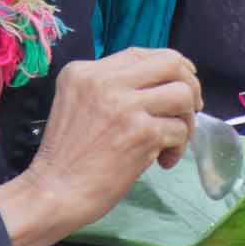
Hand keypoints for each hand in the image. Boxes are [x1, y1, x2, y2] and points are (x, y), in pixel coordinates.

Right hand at [0, 49, 202, 245]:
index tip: (180, 83)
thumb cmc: (66, 157)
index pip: (140, 54)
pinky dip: (178, 148)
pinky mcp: (141, 133)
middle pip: (170, 62)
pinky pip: (180, 130)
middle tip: (190, 108)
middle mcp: (105, 81)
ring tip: (172, 140)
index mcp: (85, 71)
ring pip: (183, 94)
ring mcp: (125, 105)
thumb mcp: (76, 105)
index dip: (169, 66)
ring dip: (187, 119)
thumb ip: (109, 89)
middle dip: (189, 84)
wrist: (54, 191)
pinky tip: (161, 162)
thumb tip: (159, 86)